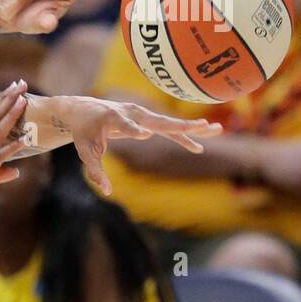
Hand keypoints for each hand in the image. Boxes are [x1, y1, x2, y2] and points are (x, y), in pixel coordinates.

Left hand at [40, 95, 221, 194]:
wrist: (83, 109)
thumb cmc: (84, 132)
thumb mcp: (85, 152)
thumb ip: (95, 171)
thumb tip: (107, 191)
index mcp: (112, 119)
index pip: (125, 125)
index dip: (133, 130)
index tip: (144, 134)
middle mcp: (131, 113)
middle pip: (159, 121)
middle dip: (181, 125)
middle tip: (204, 125)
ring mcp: (141, 114)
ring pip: (169, 123)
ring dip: (192, 128)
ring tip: (217, 129)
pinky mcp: (146, 119)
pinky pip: (167, 129)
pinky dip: (181, 137)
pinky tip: (198, 148)